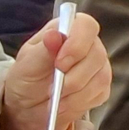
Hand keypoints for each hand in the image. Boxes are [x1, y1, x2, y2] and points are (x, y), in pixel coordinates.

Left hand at [0, 10, 110, 129]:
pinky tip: (63, 104)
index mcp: (68, 29)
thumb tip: (54, 34)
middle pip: (97, 55)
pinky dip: (79, 103)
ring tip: (54, 98)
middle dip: (73, 77)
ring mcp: (97, 66)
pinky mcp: (101, 86)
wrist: (27, 103)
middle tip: (52, 88)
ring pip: (100, 78)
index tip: (60, 64)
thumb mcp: (28, 63)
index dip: (77, 43)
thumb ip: (43, 49)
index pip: (86, 26)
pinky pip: (100, 94)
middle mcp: (88, 44)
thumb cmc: (27, 76)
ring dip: (74, 93)